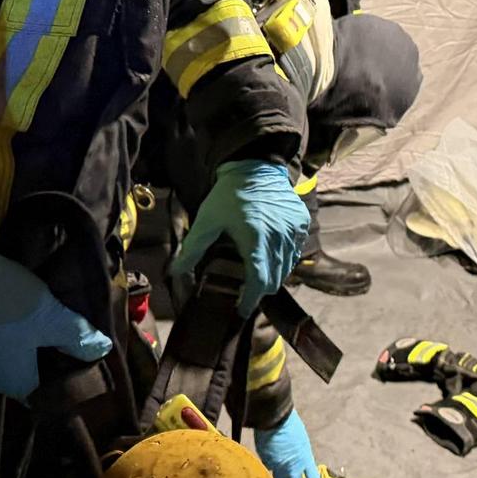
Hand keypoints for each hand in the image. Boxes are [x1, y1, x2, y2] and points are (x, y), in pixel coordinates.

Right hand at [0, 249, 111, 401]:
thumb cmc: (9, 307)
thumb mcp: (52, 319)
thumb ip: (79, 337)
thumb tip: (102, 351)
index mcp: (16, 384)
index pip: (51, 394)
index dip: (72, 379)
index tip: (91, 360)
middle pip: (37, 375)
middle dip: (59, 358)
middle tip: (83, 339)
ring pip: (23, 357)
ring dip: (42, 344)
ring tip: (67, 325)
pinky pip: (10, 343)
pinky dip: (26, 334)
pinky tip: (41, 316)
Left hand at [173, 158, 309, 314]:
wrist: (255, 167)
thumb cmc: (229, 195)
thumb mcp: (207, 220)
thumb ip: (192, 249)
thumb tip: (174, 273)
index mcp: (255, 239)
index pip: (258, 282)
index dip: (250, 300)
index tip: (240, 310)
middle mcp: (279, 238)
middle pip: (274, 280)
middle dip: (259, 290)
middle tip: (244, 290)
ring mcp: (294, 231)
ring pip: (287, 268)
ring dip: (272, 275)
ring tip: (256, 271)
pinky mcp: (302, 224)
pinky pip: (296, 252)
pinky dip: (284, 259)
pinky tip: (269, 252)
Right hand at [252, 409, 320, 477]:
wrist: (275, 418)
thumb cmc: (291, 425)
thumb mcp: (301, 441)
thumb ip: (301, 456)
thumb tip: (298, 461)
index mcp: (305, 459)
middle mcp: (292, 467)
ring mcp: (278, 467)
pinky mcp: (265, 462)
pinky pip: (268, 471)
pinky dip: (269, 472)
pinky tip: (265, 472)